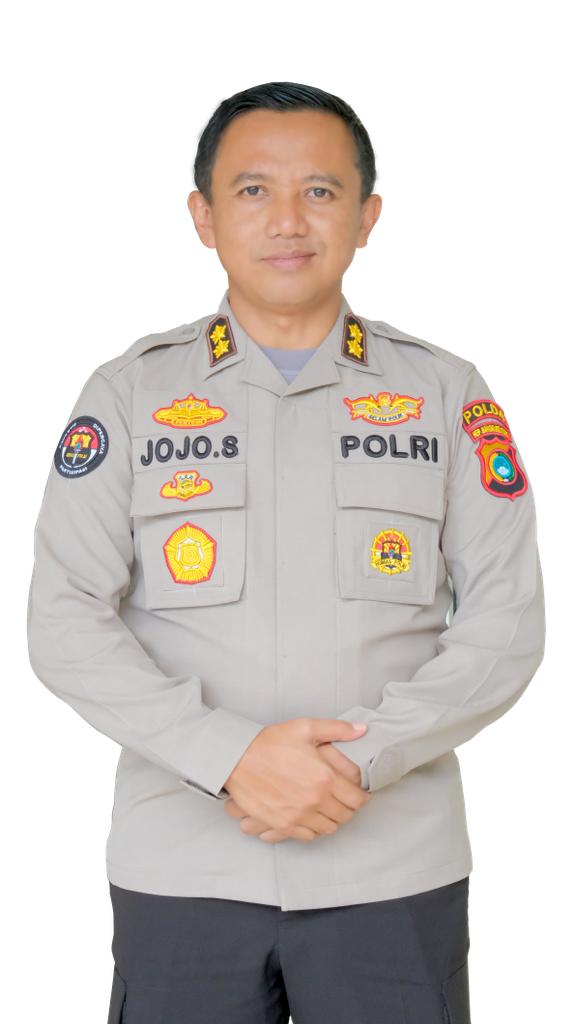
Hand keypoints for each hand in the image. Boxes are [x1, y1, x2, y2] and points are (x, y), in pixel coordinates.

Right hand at [222, 718, 371, 841]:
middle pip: (345, 816)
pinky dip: (314, 829)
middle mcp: (314, 800)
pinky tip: (312, 818)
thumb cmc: (270, 742)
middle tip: (346, 800)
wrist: (237, 759)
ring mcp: (298, 816)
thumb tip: (362, 730)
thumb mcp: (306, 728)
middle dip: (349, 808)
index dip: (362, 797)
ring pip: (328, 829)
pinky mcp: (282, 824)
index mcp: (324, 778)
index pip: (357, 799)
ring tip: (329, 808)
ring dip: (333, 820)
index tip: (361, 794)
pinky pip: (308, 836)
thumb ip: (337, 729)